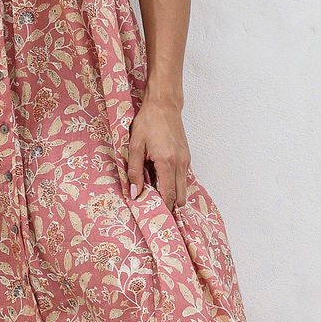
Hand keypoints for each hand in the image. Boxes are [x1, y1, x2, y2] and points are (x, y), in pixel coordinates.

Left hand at [126, 95, 189, 211]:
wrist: (164, 105)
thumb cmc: (148, 122)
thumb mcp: (135, 146)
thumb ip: (134, 172)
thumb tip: (134, 193)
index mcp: (167, 162)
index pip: (169, 195)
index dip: (162, 208)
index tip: (153, 216)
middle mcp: (180, 164)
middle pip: (180, 198)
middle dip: (169, 204)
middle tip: (153, 205)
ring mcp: (186, 161)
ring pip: (184, 189)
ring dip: (171, 193)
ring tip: (154, 189)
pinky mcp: (186, 157)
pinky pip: (183, 178)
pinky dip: (174, 183)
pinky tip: (159, 177)